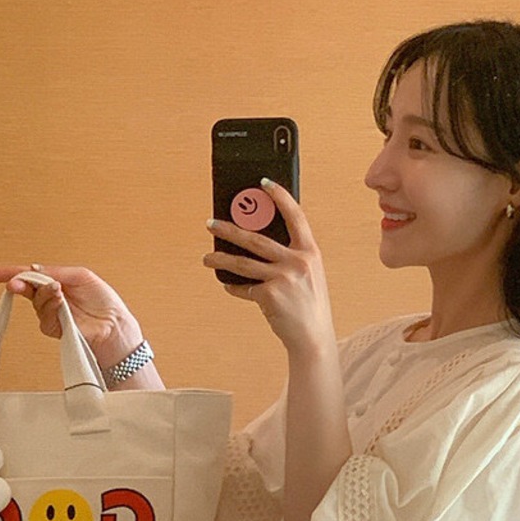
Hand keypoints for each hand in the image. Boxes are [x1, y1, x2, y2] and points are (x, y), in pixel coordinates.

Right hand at [0, 261, 145, 362]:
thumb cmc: (103, 301)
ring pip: (33, 301)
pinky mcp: (53, 328)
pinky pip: (43, 316)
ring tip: (59, 293)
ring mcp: (50, 313)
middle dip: (16, 284)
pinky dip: (51, 308)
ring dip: (43, 295)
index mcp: (54, 281)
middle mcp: (49, 297)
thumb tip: (33, 270)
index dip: (0, 274)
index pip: (23, 274)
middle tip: (15, 284)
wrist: (114, 325)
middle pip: (22, 287)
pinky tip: (62, 306)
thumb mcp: (80, 276)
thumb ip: (55, 273)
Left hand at [205, 186, 335, 357]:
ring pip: (242, 263)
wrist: (313, 337)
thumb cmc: (309, 304)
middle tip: (211, 223)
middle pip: (256, 239)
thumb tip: (257, 241)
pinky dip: (234, 287)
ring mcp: (283, 278)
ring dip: (220, 258)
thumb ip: (291, 257)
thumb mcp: (308, 275)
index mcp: (310, 252)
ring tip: (206, 257)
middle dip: (229, 229)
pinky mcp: (269, 295)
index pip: (295, 216)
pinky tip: (228, 285)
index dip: (280, 197)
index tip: (263, 183)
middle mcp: (298, 261)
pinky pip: (245, 288)